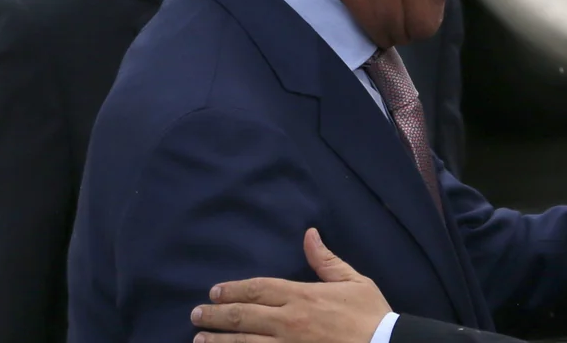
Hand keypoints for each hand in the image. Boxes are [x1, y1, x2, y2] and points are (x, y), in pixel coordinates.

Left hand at [190, 228, 391, 342]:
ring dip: (218, 341)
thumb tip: (309, 234)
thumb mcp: (354, 281)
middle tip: (196, 314)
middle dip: (216, 314)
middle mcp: (289, 321)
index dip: (233, 289)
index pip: (258, 288)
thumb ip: (326, 260)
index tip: (215, 290)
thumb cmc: (371, 315)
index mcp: (303, 295)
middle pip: (242, 316)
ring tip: (199, 340)